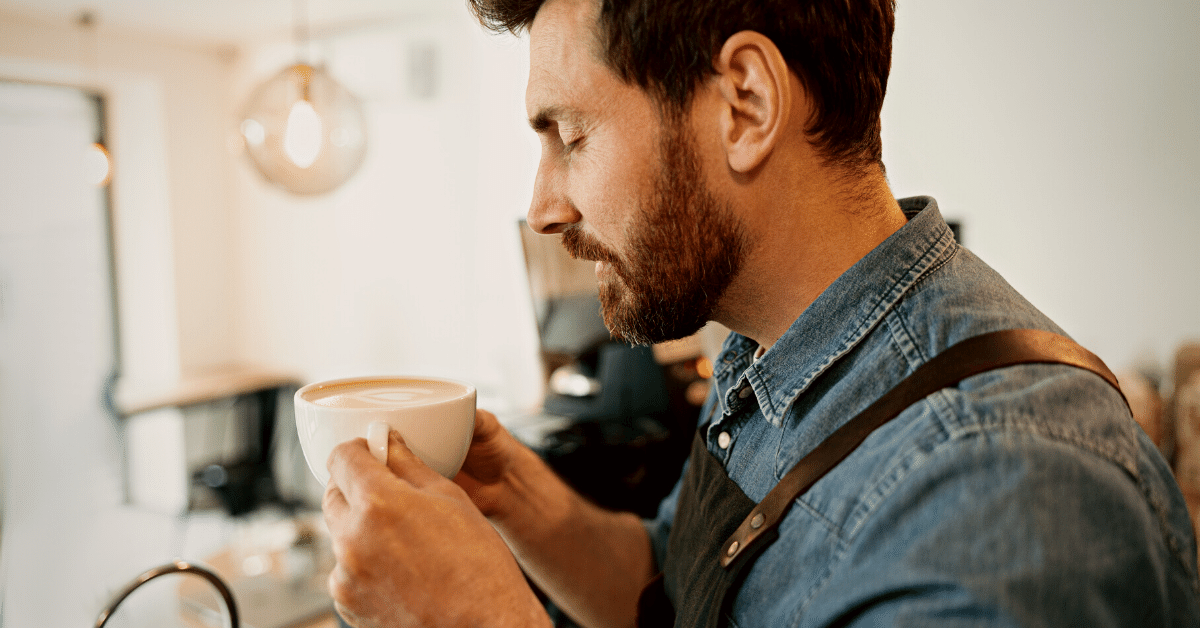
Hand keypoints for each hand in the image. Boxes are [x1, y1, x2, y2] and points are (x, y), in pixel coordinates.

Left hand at [323, 430, 549, 627]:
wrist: (485, 627)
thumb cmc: (478, 567)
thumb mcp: (451, 499)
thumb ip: (409, 465)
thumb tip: (389, 443)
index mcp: (378, 505)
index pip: (341, 458)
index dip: (358, 449)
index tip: (371, 452)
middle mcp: (352, 540)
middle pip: (334, 495)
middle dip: (358, 488)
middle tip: (392, 494)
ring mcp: (345, 577)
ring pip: (341, 533)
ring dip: (362, 526)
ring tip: (407, 540)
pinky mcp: (346, 604)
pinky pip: (346, 568)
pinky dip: (365, 561)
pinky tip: (402, 569)